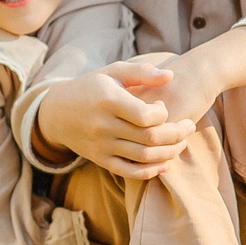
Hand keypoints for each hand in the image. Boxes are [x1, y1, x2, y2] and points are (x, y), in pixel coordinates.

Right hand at [33, 60, 196, 179]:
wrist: (57, 113)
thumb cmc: (91, 87)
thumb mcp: (113, 72)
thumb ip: (142, 72)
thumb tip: (171, 76)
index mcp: (109, 101)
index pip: (146, 116)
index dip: (163, 114)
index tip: (162, 108)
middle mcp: (104, 126)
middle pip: (150, 138)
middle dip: (177, 134)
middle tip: (188, 126)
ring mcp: (102, 146)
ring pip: (144, 157)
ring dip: (170, 152)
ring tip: (181, 143)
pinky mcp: (101, 160)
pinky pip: (130, 172)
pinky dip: (151, 171)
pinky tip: (165, 163)